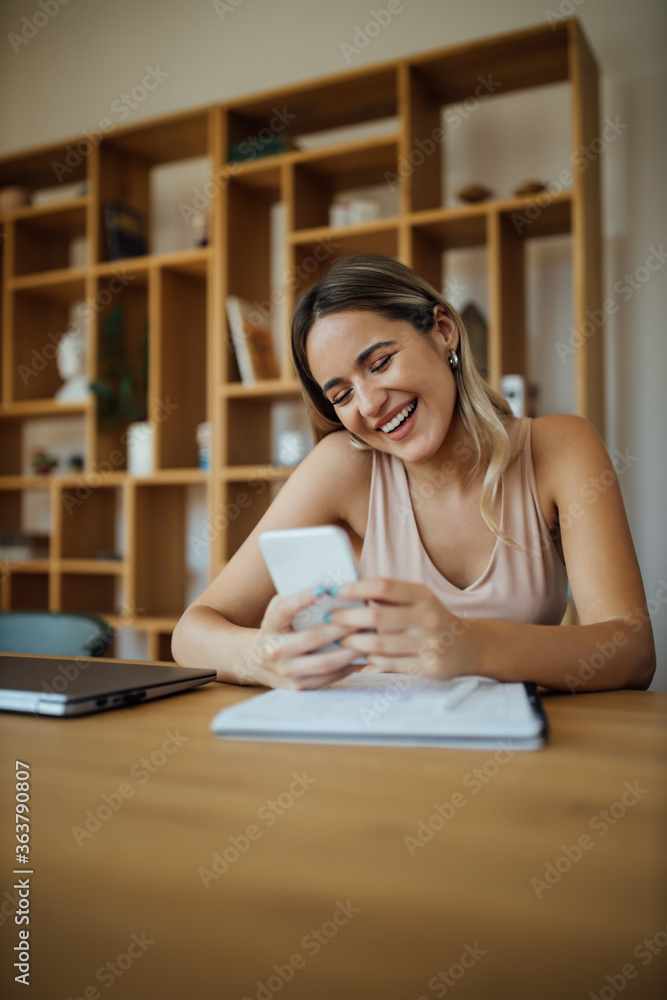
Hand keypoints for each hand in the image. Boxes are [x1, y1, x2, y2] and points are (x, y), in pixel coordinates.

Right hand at [244, 588, 359, 688]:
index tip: (324, 588)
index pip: (284, 609)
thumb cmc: (277, 628)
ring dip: (351, 650)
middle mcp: (275, 650)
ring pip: (326, 662)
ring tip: (369, 638)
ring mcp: (286, 672)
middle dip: (343, 626)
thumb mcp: (280, 612)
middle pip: (314, 637)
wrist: (253, 661)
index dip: (303, 598)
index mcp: (270, 626)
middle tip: (366, 616)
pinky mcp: (298, 687)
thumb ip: (299, 601)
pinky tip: (362, 656)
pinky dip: (348, 667)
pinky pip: (329, 678)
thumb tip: (333, 588)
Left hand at [331, 578, 473, 680]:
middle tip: (331, 619)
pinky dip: (370, 660)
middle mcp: (427, 617)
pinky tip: (362, 656)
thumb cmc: (432, 619)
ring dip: (355, 643)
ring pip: (379, 645)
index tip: (336, 591)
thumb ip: (389, 596)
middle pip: (376, 617)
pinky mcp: (428, 667)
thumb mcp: (419, 600)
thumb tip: (346, 593)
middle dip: (347, 618)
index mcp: (423, 595)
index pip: (383, 586)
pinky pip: (389, 664)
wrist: (469, 647)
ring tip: (342, 640)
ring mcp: (429, 644)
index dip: (356, 588)